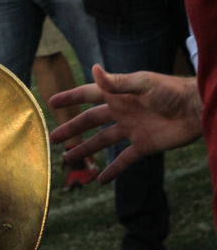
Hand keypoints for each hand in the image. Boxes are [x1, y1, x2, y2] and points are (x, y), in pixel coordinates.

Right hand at [49, 65, 201, 182]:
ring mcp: (131, 129)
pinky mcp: (144, 146)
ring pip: (102, 141)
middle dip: (71, 128)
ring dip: (85, 150)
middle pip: (90, 121)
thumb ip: (117, 82)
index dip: (69, 98)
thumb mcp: (143, 83)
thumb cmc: (172, 91)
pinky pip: (124, 159)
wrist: (197, 109)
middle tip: (53, 138)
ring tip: (69, 159)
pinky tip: (100, 180)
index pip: (87, 94)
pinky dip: (113, 170)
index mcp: (117, 94)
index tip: (51, 102)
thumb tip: (93, 69)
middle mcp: (121, 112)